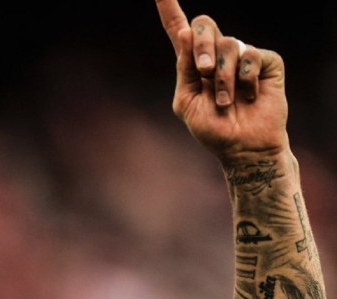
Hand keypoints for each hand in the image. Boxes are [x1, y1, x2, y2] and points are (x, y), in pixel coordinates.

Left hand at [155, 0, 287, 161]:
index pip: (179, 30)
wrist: (242, 147)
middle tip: (203, 71)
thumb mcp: (187, 101)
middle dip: (202, 45)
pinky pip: (252, 56)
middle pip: (205, 25)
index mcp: (193, 63)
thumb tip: (186, 32)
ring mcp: (243, 56)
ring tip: (226, 102)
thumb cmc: (213, 128)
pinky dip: (245, 79)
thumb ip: (184, 69)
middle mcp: (218, 54)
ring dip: (223, 78)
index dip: (169, 10)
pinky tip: (249, 96)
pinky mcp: (267, 61)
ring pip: (228, 45)